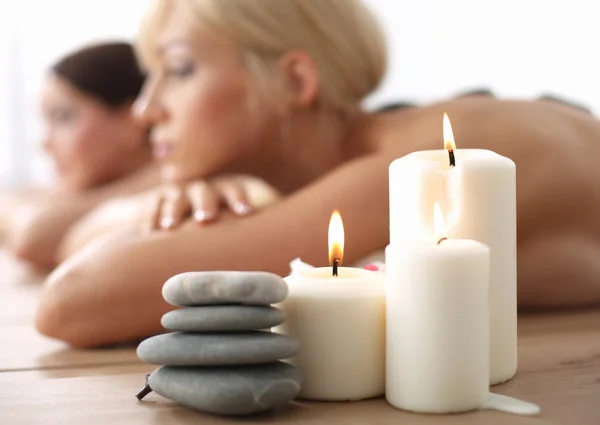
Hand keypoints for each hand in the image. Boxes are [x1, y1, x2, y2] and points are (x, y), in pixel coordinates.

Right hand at [149, 175, 280, 230]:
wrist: (173, 218)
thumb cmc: (216, 228)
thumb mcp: (231, 227)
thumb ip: (248, 235)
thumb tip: (278, 255)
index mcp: (225, 193)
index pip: (234, 189)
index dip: (239, 198)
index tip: (246, 212)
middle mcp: (202, 191)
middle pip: (205, 190)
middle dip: (206, 202)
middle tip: (206, 219)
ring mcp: (178, 194)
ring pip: (176, 197)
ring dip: (174, 210)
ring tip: (170, 227)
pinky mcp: (155, 201)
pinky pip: (152, 206)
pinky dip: (150, 218)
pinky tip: (149, 232)